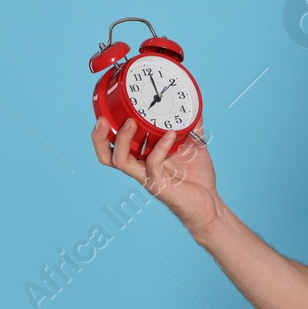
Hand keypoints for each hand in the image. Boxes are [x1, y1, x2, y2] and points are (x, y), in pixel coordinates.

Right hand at [92, 116, 220, 237]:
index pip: (114, 144)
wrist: (209, 203)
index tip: (105, 109)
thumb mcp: (193, 145)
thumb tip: (194, 105)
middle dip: (99, 137)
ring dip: (121, 140)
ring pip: (120, 161)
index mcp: (142, 157)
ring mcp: (147, 177)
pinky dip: (160, 147)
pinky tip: (170, 135)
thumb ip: (192, 126)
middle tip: (102, 118)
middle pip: (106, 155)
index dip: (105, 130)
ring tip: (130, 123)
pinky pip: (152, 164)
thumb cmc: (196, 177)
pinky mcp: (159, 185)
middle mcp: (140, 167)